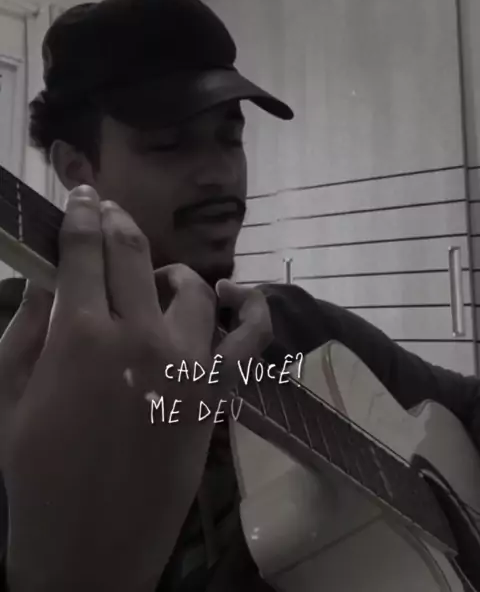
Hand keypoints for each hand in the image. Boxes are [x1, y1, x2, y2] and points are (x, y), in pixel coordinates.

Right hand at [0, 185, 269, 591]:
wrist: (87, 549)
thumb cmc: (33, 475)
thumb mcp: (8, 394)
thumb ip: (27, 324)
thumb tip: (47, 273)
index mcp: (80, 336)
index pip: (86, 249)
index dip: (83, 213)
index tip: (82, 194)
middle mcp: (139, 338)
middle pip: (134, 255)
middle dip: (118, 223)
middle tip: (108, 212)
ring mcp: (185, 365)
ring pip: (190, 288)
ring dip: (168, 271)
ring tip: (152, 278)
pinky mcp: (213, 394)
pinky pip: (248, 341)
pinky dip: (249, 309)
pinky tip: (233, 295)